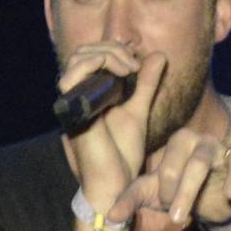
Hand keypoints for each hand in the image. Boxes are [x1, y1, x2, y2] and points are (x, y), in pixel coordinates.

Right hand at [60, 44, 170, 230]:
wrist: (114, 181)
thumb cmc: (122, 153)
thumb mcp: (138, 109)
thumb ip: (146, 84)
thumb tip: (158, 54)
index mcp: (88, 94)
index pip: (91, 55)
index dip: (115, 49)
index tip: (138, 61)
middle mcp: (77, 95)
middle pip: (84, 52)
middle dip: (113, 48)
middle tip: (134, 65)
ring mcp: (73, 102)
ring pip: (78, 58)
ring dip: (108, 54)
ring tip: (129, 69)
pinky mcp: (72, 111)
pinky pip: (72, 77)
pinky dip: (97, 64)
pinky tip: (121, 73)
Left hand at [112, 125, 230, 230]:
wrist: (204, 203)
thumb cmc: (174, 192)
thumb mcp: (149, 195)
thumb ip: (129, 202)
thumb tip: (108, 218)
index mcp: (180, 143)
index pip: (173, 162)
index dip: (169, 187)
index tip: (167, 209)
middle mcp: (208, 144)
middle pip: (200, 161)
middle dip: (189, 191)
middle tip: (177, 219)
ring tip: (229, 196)